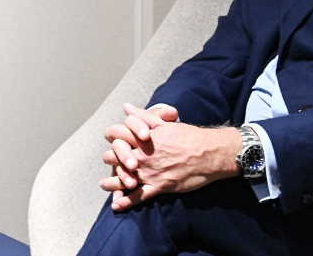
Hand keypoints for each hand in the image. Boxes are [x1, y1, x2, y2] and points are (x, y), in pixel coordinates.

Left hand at [104, 113, 241, 211]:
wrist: (210, 153)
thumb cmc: (189, 136)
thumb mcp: (164, 123)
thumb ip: (143, 116)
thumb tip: (126, 107)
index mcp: (143, 138)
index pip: (118, 136)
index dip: (112, 138)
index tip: (111, 141)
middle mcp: (143, 155)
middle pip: (116, 157)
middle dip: (110, 159)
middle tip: (108, 161)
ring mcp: (150, 172)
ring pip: (124, 178)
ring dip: (111, 182)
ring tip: (103, 184)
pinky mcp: (160, 186)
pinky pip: (139, 196)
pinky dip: (126, 201)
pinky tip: (116, 205)